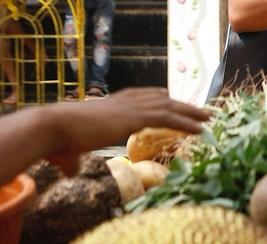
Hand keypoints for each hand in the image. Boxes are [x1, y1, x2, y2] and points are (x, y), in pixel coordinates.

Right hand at [44, 87, 210, 175]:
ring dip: (193, 113)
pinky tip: (200, 129)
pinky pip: (169, 119)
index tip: (173, 101)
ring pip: (172, 107)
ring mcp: (132, 106)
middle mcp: (127, 100)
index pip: (146, 95)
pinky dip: (186, 123)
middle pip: (164, 99)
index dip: (162, 99)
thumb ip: (73, 160)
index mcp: (114, 102)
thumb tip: (70, 171)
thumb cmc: (58, 138)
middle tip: (203, 111)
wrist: (55, 126)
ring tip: (210, 118)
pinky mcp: (136, 117)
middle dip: (185, 105)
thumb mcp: (69, 149)